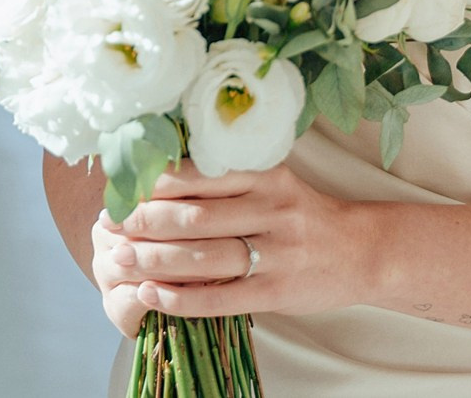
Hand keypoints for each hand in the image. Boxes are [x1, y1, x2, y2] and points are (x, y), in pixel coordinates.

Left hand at [98, 164, 375, 321]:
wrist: (362, 251)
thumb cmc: (301, 213)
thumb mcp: (272, 180)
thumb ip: (226, 176)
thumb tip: (157, 171)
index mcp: (266, 174)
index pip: (199, 173)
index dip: (153, 183)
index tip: (121, 188)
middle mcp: (272, 208)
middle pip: (195, 216)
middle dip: (144, 221)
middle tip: (109, 225)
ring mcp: (277, 253)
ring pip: (203, 257)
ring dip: (153, 260)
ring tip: (119, 260)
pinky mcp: (278, 292)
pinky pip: (221, 298)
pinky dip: (180, 299)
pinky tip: (150, 296)